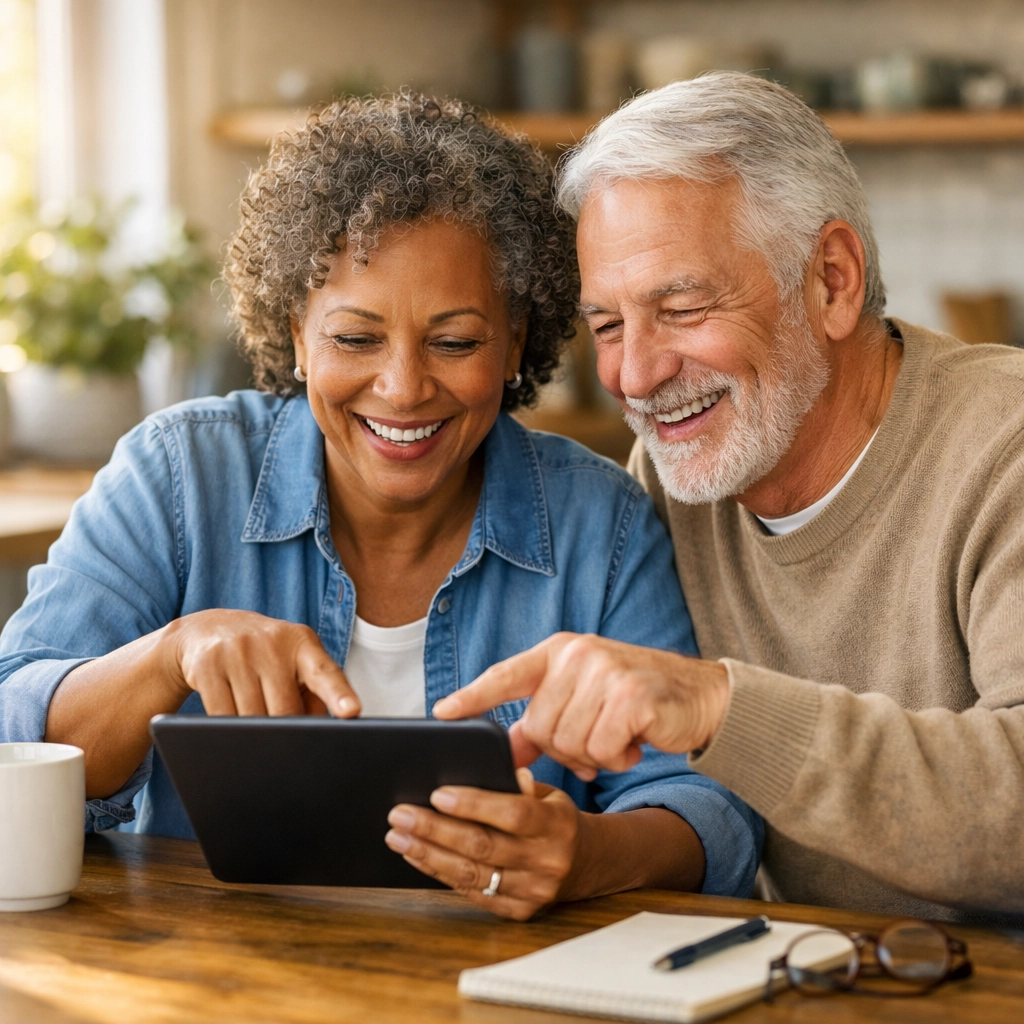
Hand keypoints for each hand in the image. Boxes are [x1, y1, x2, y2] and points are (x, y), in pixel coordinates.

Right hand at [161, 609, 360, 717]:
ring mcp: (237, 651)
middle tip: (283, 739)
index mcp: (302, 643)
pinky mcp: (207, 665)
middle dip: (285, 732)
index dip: (339, 694)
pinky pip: (221, 716)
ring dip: (254, 733)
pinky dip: (228, 729)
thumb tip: (326, 733)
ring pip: (251, 719)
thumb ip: (315, 694)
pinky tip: (228, 720)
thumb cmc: (263, 654)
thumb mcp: (293, 663)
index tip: (352, 711)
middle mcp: (271, 643)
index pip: (325, 672)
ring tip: (252, 721)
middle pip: (284, 711)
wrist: (206, 630)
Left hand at [384, 768, 581, 920]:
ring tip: (398, 836)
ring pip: (471, 874)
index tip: (437, 794)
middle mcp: (547, 861)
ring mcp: (533, 891)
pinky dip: (440, 873)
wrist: (584, 862)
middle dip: (435, 829)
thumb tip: (479, 770)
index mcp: (556, 824)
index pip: (512, 813)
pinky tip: (418, 856)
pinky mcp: (518, 911)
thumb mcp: (547, 792)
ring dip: (428, 854)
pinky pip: (471, 893)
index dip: (473, 804)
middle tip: (400, 814)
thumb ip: (517, 784)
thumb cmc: (553, 818)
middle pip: (483, 846)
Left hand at [433, 633, 729, 778]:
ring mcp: (605, 673)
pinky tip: (634, 742)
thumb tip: (508, 752)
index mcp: (560, 651)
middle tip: (597, 740)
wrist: (701, 697)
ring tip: (618, 737)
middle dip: (566, 748)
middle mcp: (578, 655)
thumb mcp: (585, 697)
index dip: (473, 695)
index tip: (442, 713)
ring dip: (594, 755)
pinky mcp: (631, 697)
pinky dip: (617, 758)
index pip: (507, 674)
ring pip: (569, 743)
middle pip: (540, 728)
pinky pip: (600, 750)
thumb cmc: (636, 699)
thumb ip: (546, 716)